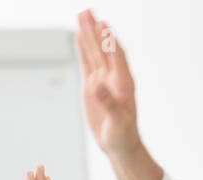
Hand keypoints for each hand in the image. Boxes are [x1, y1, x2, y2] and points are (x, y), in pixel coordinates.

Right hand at [75, 10, 140, 158]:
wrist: (119, 144)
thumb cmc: (123, 134)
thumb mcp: (118, 121)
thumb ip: (109, 103)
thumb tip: (98, 86)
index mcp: (123, 83)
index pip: (116, 57)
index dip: (109, 41)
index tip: (102, 25)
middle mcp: (113, 77)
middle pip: (103, 48)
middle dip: (95, 30)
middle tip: (87, 12)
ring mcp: (102, 80)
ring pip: (94, 52)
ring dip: (88, 34)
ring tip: (81, 16)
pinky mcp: (92, 86)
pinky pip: (86, 63)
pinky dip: (82, 49)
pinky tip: (78, 36)